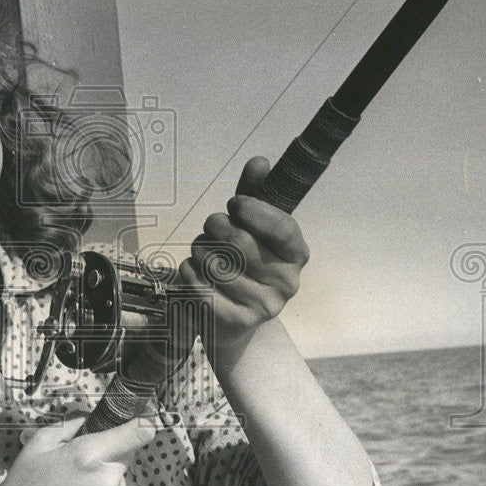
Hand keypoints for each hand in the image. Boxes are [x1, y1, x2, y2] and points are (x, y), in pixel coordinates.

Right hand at [0, 413, 157, 485]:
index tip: (139, 415)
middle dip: (110, 448)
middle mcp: (109, 478)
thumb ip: (68, 424)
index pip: (139, 431)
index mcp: (89, 455)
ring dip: (105, 471)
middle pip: (128, 450)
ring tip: (73, 484)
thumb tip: (88, 416)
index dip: (143, 420)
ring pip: (120, 471)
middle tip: (80, 458)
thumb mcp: (36, 446)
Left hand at [178, 156, 309, 352]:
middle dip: (215, 228)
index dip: (254, 210)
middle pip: (239, 242)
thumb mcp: (252, 228)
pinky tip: (196, 274)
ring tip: (205, 254)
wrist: (231, 321)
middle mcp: (285, 282)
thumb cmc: (242, 266)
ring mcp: (262, 306)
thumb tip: (259, 163)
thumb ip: (254, 195)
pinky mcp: (235, 322)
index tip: (235, 204)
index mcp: (296, 255)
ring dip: (199, 250)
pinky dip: (189, 272)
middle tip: (211, 229)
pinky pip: (197, 284)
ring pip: (214, 262)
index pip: (281, 227)